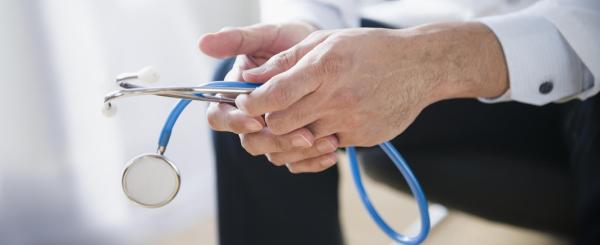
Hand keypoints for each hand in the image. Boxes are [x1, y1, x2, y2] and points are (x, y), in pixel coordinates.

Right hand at [199, 22, 340, 171]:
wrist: (322, 52)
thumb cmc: (290, 39)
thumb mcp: (268, 35)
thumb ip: (237, 40)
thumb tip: (203, 43)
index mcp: (236, 94)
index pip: (219, 116)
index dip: (234, 122)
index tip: (258, 119)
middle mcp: (251, 116)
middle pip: (249, 141)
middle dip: (274, 141)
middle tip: (303, 136)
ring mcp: (272, 131)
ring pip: (273, 154)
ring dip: (297, 151)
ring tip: (325, 141)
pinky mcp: (292, 141)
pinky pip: (296, 161)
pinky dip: (313, 160)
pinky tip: (332, 152)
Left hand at [236, 22, 507, 169]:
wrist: (419, 67)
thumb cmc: (370, 49)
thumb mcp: (325, 41)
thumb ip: (286, 60)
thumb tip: (251, 76)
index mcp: (324, 67)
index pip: (274, 94)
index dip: (251, 103)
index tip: (245, 103)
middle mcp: (336, 97)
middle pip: (281, 125)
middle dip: (265, 123)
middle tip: (263, 115)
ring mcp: (350, 122)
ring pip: (301, 142)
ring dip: (289, 135)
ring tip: (288, 123)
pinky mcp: (361, 138)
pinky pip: (326, 148)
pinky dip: (317, 140)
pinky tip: (321, 124)